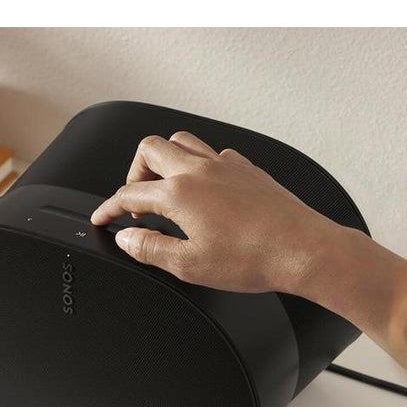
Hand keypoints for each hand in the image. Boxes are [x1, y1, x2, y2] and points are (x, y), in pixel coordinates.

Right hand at [90, 131, 343, 294]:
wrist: (303, 250)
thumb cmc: (254, 258)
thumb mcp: (190, 266)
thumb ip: (150, 248)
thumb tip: (127, 238)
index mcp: (180, 194)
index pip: (129, 193)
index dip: (110, 207)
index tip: (103, 218)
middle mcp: (200, 170)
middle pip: (150, 149)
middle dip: (134, 172)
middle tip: (137, 201)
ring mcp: (225, 165)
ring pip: (182, 141)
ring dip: (165, 160)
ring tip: (166, 189)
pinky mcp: (248, 169)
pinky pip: (213, 153)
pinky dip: (199, 165)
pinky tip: (206, 189)